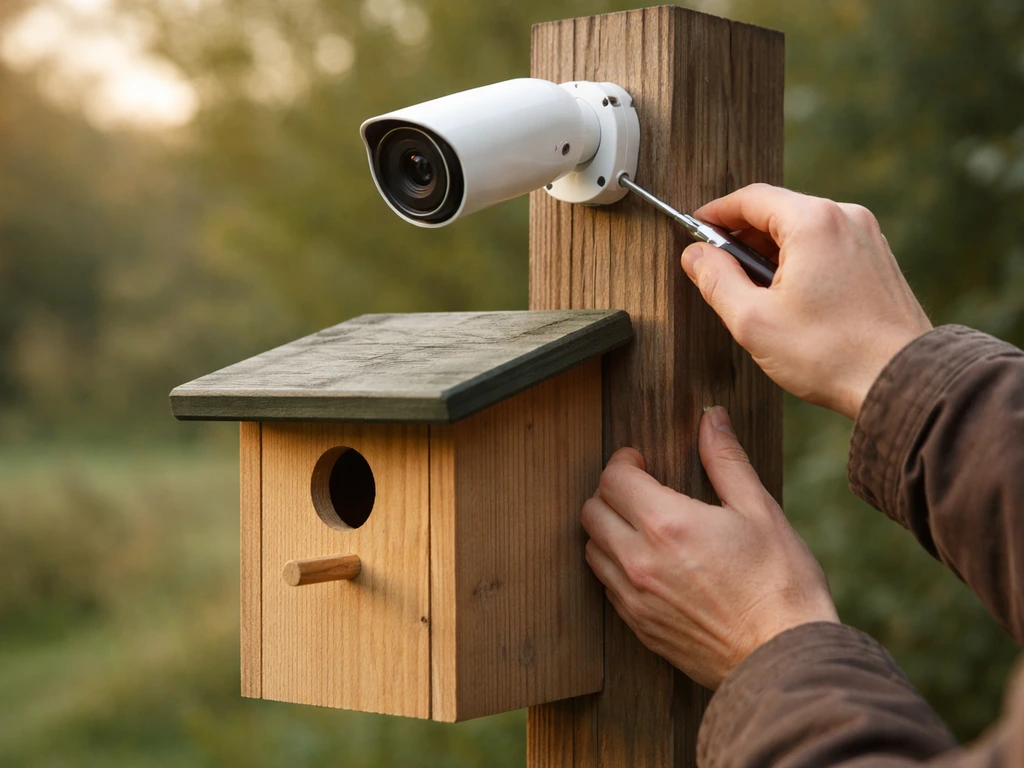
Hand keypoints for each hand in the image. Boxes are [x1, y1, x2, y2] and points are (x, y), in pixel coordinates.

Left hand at [581, 407, 838, 688]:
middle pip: (592, 511)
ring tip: (642, 525)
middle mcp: (639, 560)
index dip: (623, 462)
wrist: (783, 657)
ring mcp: (634, 597)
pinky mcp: (638, 626)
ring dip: (608, 530)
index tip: (640, 460)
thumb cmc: (780, 582)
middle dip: (611, 492)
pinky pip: (606, 585)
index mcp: (666, 524)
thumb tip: (711, 417)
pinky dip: (616, 566)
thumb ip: (726, 460)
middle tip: (640, 489)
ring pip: (593, 549)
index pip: (613, 478)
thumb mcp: (759, 510)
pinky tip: (649, 563)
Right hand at [681, 185, 931, 419]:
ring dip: (770, 251)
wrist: (902, 380)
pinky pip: (826, 245)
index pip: (750, 198)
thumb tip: (694, 255)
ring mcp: (867, 236)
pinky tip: (787, 297)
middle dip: (741, 236)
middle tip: (716, 269)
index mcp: (813, 222)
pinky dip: (799, 260)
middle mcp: (845, 217)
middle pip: (777, 211)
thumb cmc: (828, 353)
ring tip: (751, 292)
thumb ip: (716, 280)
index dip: (715, 213)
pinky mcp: (878, 259)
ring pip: (802, 229)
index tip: (693, 230)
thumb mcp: (753, 320)